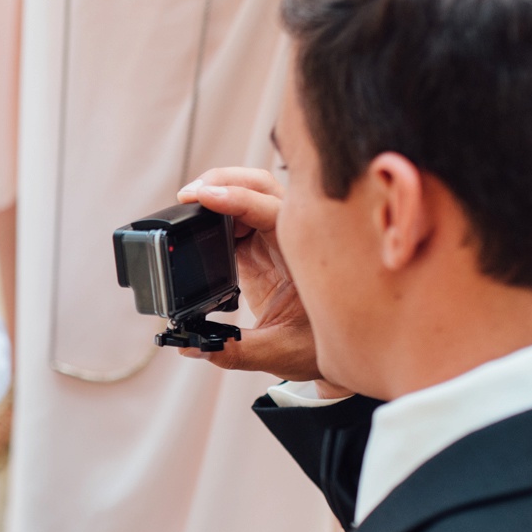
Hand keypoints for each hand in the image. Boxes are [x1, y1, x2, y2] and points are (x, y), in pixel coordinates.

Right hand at [175, 168, 322, 382]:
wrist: (343, 348)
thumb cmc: (324, 345)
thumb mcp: (280, 351)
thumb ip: (235, 350)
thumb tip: (192, 346)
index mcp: (305, 253)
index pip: (268, 210)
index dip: (235, 199)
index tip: (204, 198)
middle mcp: (293, 237)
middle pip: (259, 186)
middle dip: (223, 180)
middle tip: (190, 193)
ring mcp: (275, 241)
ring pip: (248, 196)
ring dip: (218, 192)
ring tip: (188, 202)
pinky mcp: (260, 250)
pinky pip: (238, 220)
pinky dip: (216, 215)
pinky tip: (197, 224)